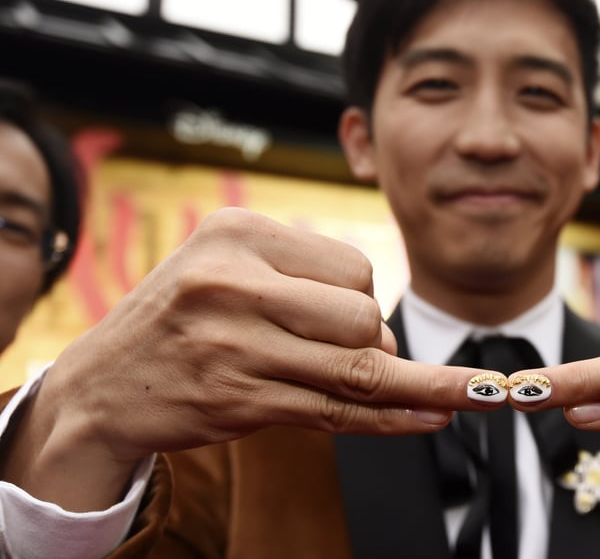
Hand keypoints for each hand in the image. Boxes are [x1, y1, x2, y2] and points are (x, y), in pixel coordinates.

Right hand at [0, 208, 487, 510]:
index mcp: (236, 233)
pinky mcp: (238, 401)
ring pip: (359, 369)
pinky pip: (337, 412)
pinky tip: (435, 416)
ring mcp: (234, 345)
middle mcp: (233, 282)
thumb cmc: (182, 322)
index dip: (364, 301)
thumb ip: (306, 288)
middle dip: (373, 343)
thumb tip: (390, 340)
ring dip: (412, 386)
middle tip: (340, 357)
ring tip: (449, 396)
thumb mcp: (227, 270)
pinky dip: (396, 418)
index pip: (354, 266)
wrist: (100, 387)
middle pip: (363, 315)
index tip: (343, 323)